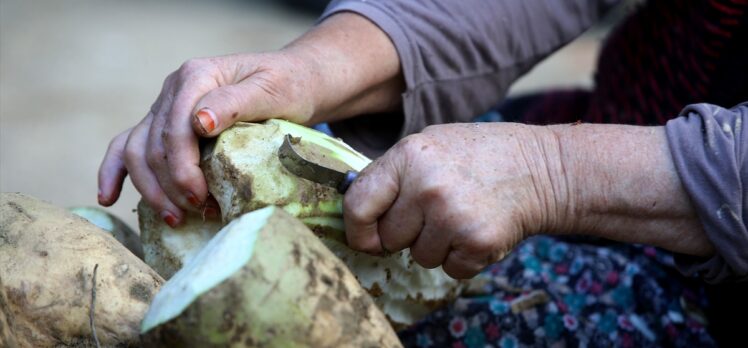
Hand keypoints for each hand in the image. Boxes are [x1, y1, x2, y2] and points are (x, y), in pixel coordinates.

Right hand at [98, 13, 402, 225]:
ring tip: (175, 219)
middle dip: (171, 185)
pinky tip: (109, 197)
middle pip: (154, 144)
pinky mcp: (165, 123)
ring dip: (150, 188)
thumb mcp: (272, 91)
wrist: (294, 80)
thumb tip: (200, 122)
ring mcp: (165, 106)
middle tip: (198, 213)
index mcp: (197, 77)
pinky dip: (114, 171)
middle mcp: (174, 89)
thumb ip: (237, 102)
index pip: (175, 129)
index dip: (183, 169)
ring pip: (137, 150)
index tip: (203, 199)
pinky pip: (128, 144)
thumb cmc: (287, 86)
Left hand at [344, 122, 712, 278]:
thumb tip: (356, 210)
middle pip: (389, 238)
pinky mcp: (477, 242)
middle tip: (435, 212)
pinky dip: (463, 258)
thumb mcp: (430, 145)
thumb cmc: (479, 155)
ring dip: (437, 246)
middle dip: (406, 233)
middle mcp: (427, 186)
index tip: (367, 237)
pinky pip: (450, 269)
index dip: (357, 229)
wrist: (542, 168)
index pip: (358, 205)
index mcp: (408, 156)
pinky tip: (478, 229)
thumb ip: (393, 173)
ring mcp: (453, 216)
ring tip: (461, 216)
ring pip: (419, 257)